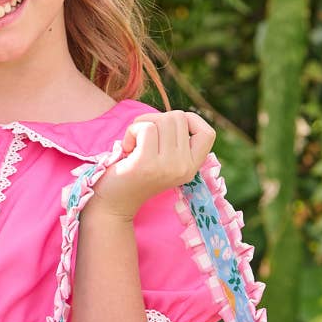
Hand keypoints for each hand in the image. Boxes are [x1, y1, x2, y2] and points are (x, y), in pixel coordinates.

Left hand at [89, 110, 215, 220]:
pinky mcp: (146, 164)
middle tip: (142, 138)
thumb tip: (177, 116)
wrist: (113, 205)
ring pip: (163, 120)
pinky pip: (145, 128)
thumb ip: (175, 141)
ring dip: (142, 124)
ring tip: (134, 144)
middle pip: (179, 118)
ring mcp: (167, 166)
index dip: (191, 121)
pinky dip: (131, 131)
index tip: (168, 129)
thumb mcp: (165, 160)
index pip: (208, 133)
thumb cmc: (136, 175)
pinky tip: (126, 148)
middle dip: (157, 119)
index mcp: (192, 167)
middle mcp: (184, 167)